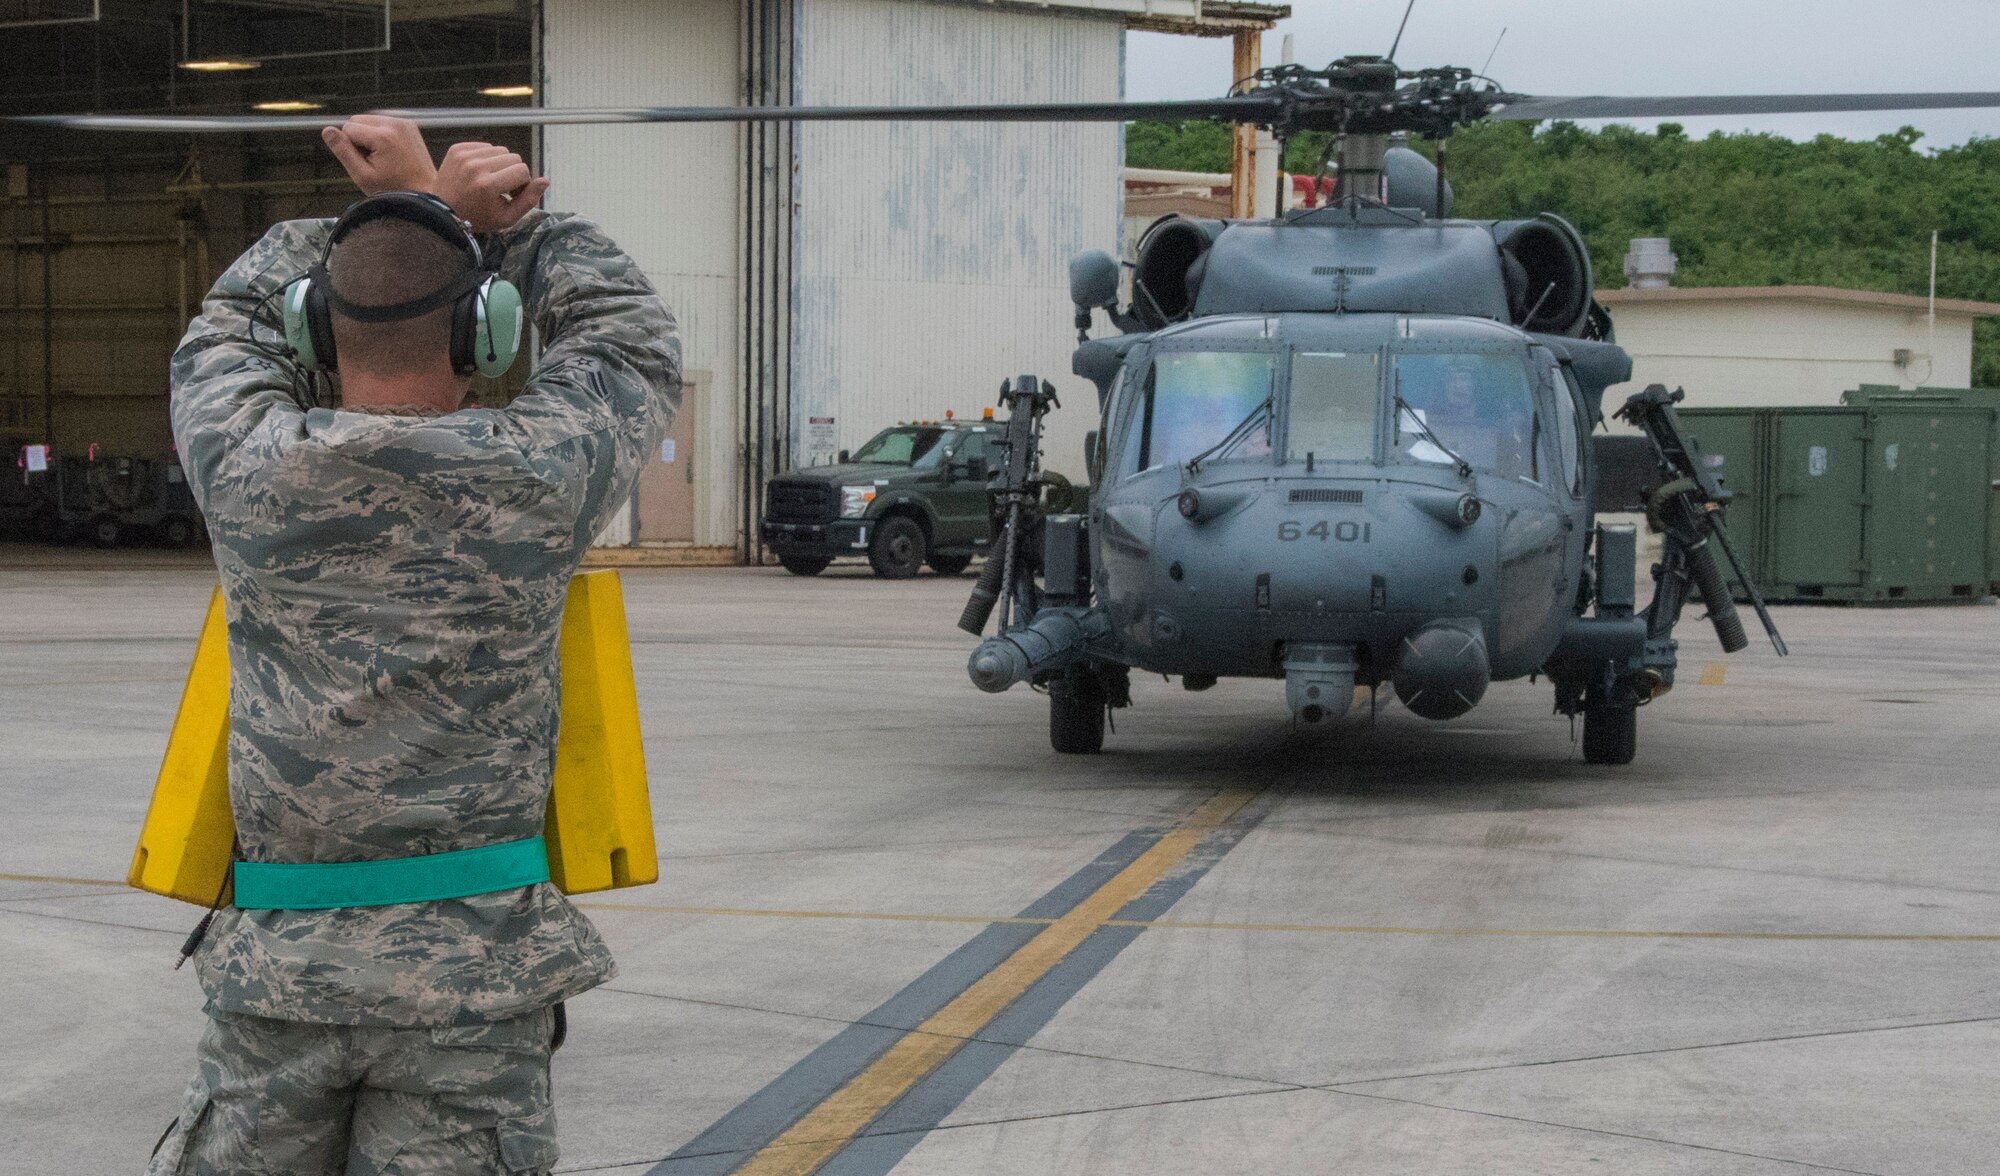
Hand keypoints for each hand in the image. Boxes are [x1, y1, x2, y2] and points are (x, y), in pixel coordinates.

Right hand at [320, 115, 437, 195]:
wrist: (424, 192)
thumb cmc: (393, 190)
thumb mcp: (362, 175)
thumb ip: (343, 151)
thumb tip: (327, 130)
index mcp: (383, 136)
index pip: (347, 128)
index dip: (351, 148)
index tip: (367, 164)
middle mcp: (395, 124)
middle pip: (356, 120)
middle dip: (358, 139)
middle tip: (374, 161)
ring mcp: (404, 122)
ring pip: (368, 120)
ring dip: (369, 136)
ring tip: (383, 158)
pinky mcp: (409, 124)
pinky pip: (381, 122)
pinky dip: (380, 134)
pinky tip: (390, 152)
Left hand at [434, 142, 549, 233]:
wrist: (443, 211)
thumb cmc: (478, 217)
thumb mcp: (507, 218)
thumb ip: (529, 200)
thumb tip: (545, 180)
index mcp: (488, 185)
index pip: (522, 171)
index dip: (522, 183)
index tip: (512, 193)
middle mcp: (476, 167)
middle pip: (513, 157)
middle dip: (512, 172)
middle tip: (501, 187)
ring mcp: (464, 156)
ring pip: (500, 150)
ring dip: (499, 163)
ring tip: (490, 178)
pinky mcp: (457, 149)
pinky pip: (484, 145)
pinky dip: (486, 157)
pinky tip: (479, 172)